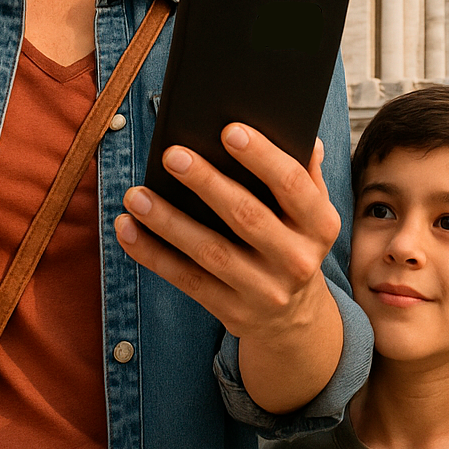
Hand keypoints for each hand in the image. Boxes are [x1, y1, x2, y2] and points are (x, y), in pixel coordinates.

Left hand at [115, 124, 343, 410]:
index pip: (292, 184)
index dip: (262, 156)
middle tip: (172, 154)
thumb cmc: (292, 243)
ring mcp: (264, 290)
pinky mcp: (232, 311)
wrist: (294, 317)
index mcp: (320, 225)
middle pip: (247, 216)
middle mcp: (297, 260)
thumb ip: (304, 172)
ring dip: (168, 221)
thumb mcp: (310, 212)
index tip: (229, 130)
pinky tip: (128, 229)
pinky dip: (153, 254)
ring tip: (137, 195)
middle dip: (207, 183)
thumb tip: (301, 131)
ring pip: (210, 252)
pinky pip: (187, 280)